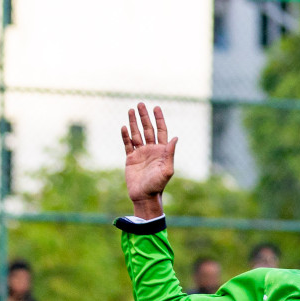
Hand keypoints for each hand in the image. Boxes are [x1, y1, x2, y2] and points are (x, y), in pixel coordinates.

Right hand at [121, 102, 177, 218]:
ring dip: (134, 122)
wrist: (144, 196)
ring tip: (130, 110)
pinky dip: (125, 136)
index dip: (159, 119)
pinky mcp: (130, 159)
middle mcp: (151, 150)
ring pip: (136, 134)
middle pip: (147, 129)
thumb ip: (170, 153)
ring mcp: (140, 153)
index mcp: (162, 151)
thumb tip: (175, 138)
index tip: (156, 107)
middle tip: (140, 104)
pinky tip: (124, 127)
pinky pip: (127, 144)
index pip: (161, 131)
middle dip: (144, 116)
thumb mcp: (167, 170)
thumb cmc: (158, 185)